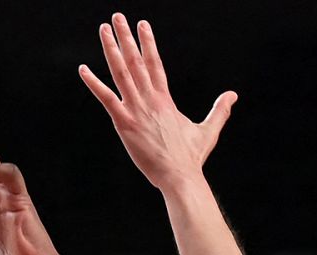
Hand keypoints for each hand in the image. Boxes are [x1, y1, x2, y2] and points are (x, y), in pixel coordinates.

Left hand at [79, 14, 235, 191]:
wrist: (180, 176)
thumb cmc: (191, 158)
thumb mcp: (208, 130)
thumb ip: (219, 110)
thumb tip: (233, 95)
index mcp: (165, 99)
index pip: (155, 63)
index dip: (148, 42)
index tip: (142, 25)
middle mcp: (150, 99)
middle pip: (136, 61)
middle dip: (126, 37)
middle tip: (117, 17)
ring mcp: (136, 110)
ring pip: (121, 72)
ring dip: (111, 49)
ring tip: (104, 29)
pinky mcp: (125, 124)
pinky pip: (106, 99)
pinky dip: (94, 83)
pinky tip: (83, 69)